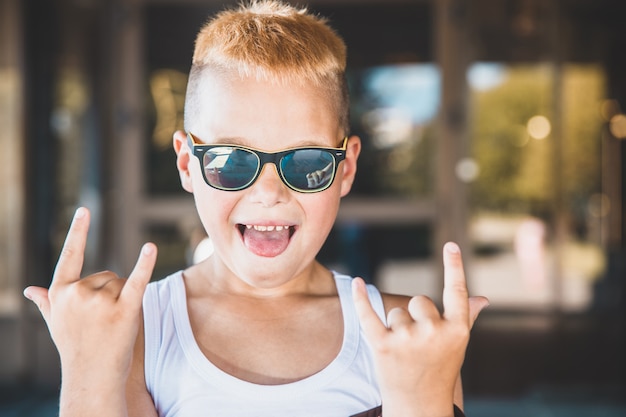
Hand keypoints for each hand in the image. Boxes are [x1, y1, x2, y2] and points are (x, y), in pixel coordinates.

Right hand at [23, 207, 156, 385]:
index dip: (78, 232)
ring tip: (113, 324)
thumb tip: (30, 290)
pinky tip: (150, 248)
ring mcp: (100, 302)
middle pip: (107, 275)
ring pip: (122, 282)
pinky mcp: (125, 309)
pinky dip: (145, 264)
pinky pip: (137, 281)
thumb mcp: (57, 323)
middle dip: (110, 294)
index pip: (70, 255)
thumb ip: (48, 302)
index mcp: (60, 292)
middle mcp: (78, 293)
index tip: (85, 210)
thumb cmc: (75, 347)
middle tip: (104, 321)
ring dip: (123, 299)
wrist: (92, 376)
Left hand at [352, 242, 488, 416]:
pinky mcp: (382, 346)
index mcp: (457, 330)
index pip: (456, 292)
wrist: (419, 405)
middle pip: (419, 301)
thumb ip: (466, 318)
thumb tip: (483, 299)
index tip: (450, 244)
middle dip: (416, 317)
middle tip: (419, 344)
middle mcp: (434, 332)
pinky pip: (369, 315)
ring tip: (404, 352)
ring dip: (396, 327)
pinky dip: (360, 299)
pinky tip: (356, 282)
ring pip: (396, 312)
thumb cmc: (440, 370)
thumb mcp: (457, 345)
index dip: (454, 267)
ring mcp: (408, 340)